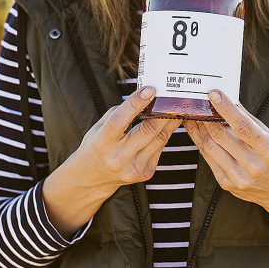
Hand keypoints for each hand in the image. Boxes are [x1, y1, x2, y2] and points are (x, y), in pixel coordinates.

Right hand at [42, 86, 180, 236]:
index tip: (149, 90)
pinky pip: (160, 149)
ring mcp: (133, 168)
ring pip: (159, 139)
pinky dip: (165, 134)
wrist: (92, 177)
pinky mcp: (145, 173)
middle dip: (162, 111)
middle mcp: (118, 157)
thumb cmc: (97, 146)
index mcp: (102, 142)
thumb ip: (121, 112)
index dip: (135, 103)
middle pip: (148, 130)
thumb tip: (145, 98)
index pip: (119, 120)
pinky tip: (168, 125)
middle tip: (171, 97)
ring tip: (176, 108)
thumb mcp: (100, 127)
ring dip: (170, 121)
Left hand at [183, 89, 268, 223]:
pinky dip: (201, 142)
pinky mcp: (226, 184)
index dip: (226, 108)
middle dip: (207, 117)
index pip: (243, 126)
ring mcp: (238, 177)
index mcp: (267, 150)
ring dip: (200, 128)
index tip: (215, 94)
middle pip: (220, 136)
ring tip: (195, 115)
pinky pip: (208, 159)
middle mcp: (253, 166)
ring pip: (209, 147)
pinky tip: (198, 132)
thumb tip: (228, 99)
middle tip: (200, 103)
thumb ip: (248, 120)